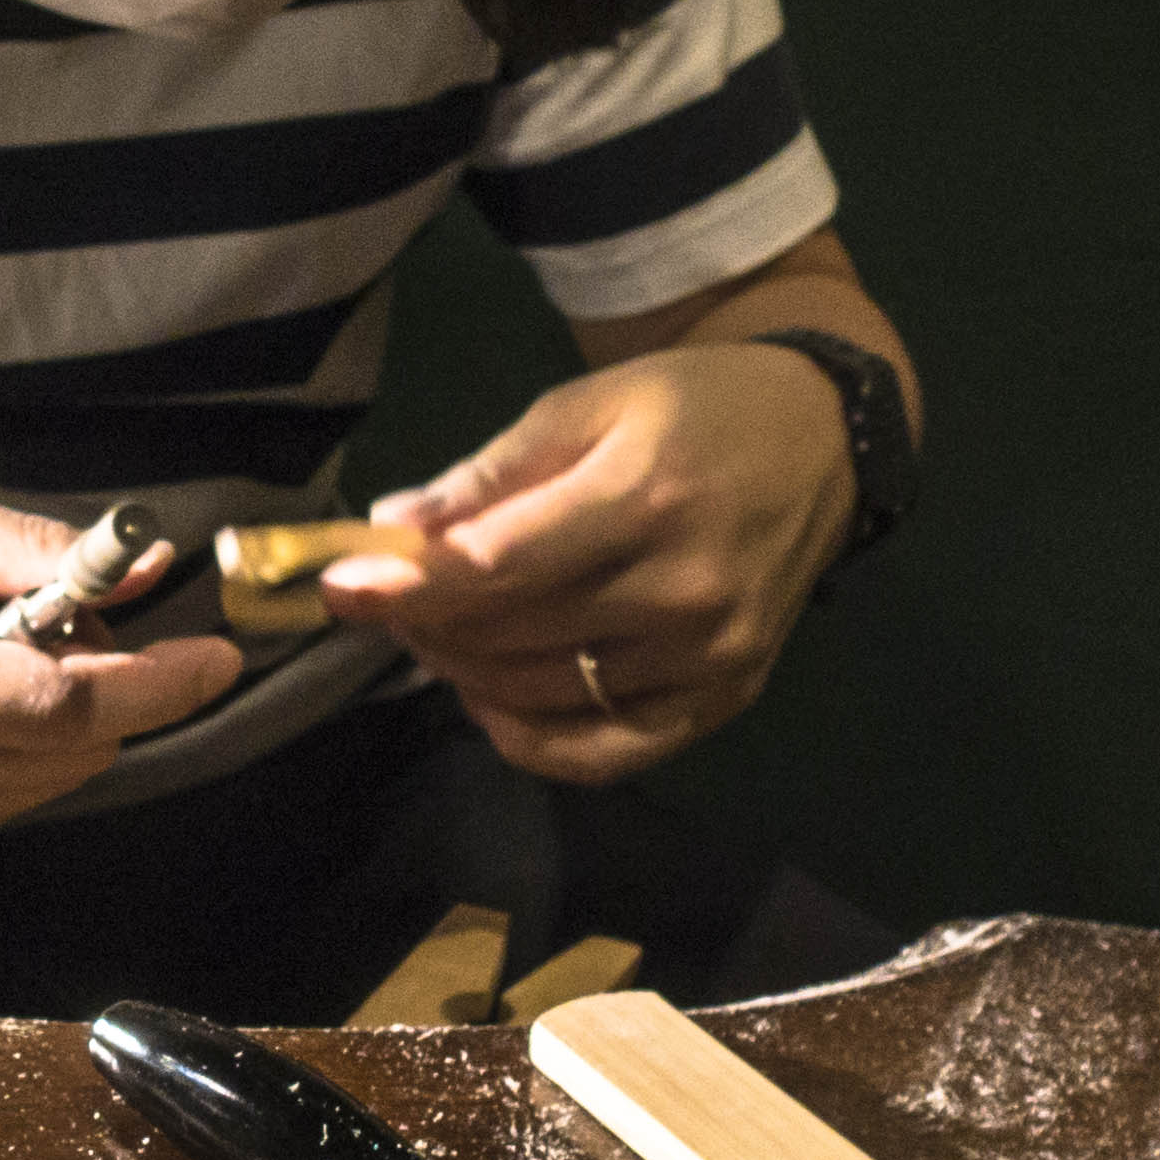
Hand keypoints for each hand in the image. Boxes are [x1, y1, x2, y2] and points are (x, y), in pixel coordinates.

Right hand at [0, 477, 241, 862]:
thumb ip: (24, 548)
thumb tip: (140, 573)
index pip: (67, 708)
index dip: (161, 682)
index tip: (218, 654)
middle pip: (75, 750)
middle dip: (102, 680)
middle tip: (53, 606)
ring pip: (49, 779)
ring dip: (57, 713)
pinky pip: (5, 795)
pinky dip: (16, 742)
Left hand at [317, 343, 854, 781]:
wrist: (821, 441)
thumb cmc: (691, 409)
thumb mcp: (588, 406)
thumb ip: (490, 475)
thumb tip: (392, 532)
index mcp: (644, 496)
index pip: (498, 567)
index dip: (408, 586)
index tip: (339, 585)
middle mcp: (682, 589)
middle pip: (510, 636)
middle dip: (426, 622)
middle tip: (384, 596)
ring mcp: (707, 655)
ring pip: (540, 694)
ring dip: (463, 671)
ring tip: (435, 630)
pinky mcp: (723, 700)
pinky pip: (603, 754)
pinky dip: (528, 739)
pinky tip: (488, 698)